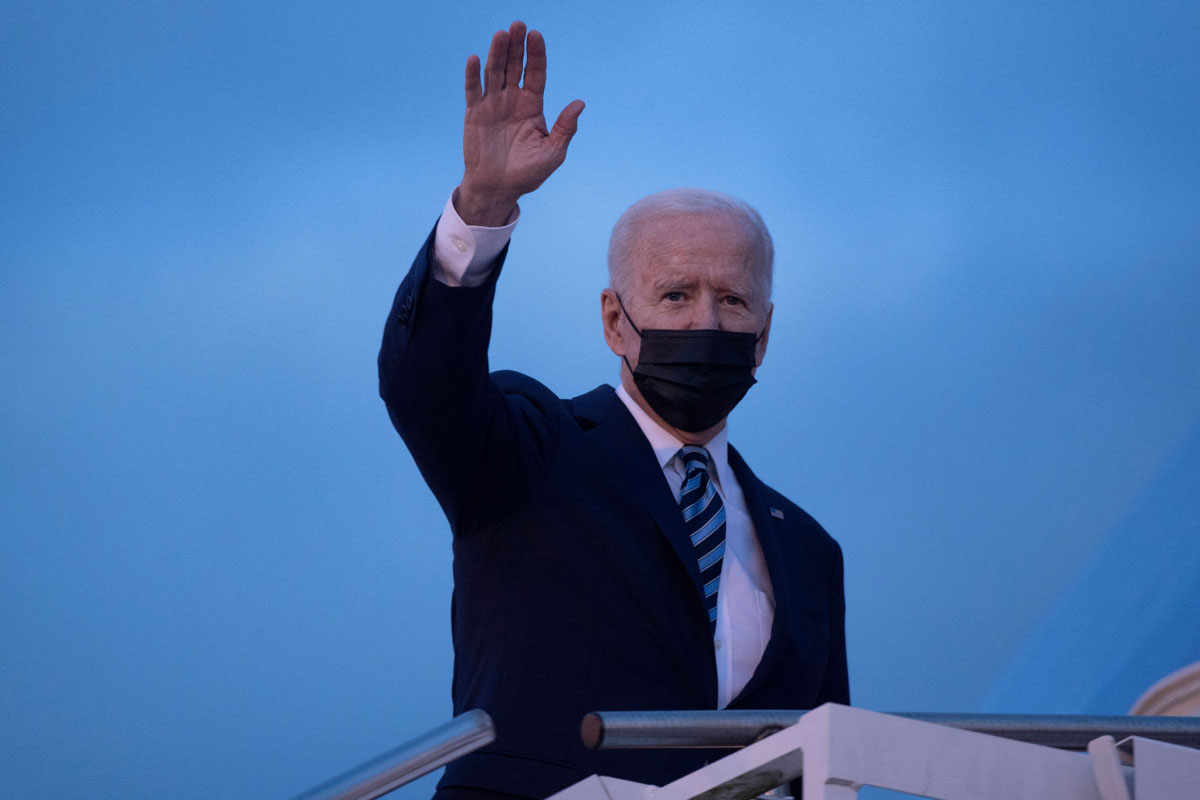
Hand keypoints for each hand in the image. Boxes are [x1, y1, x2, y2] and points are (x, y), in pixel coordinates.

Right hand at [456, 21, 584, 225]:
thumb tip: (579, 103)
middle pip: (515, 66)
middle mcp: (512, 100)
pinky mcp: (474, 113)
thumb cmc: (528, 173)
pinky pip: (473, 90)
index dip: (536, 55)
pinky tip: (475, 59)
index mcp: (532, 106)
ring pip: (494, 72)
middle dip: (516, 46)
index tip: (536, 35)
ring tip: (501, 35)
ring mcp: (492, 104)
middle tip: (518, 25)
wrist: (499, 188)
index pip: (535, 74)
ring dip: (497, 53)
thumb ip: (565, 128)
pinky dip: (473, 75)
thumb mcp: (553, 152)